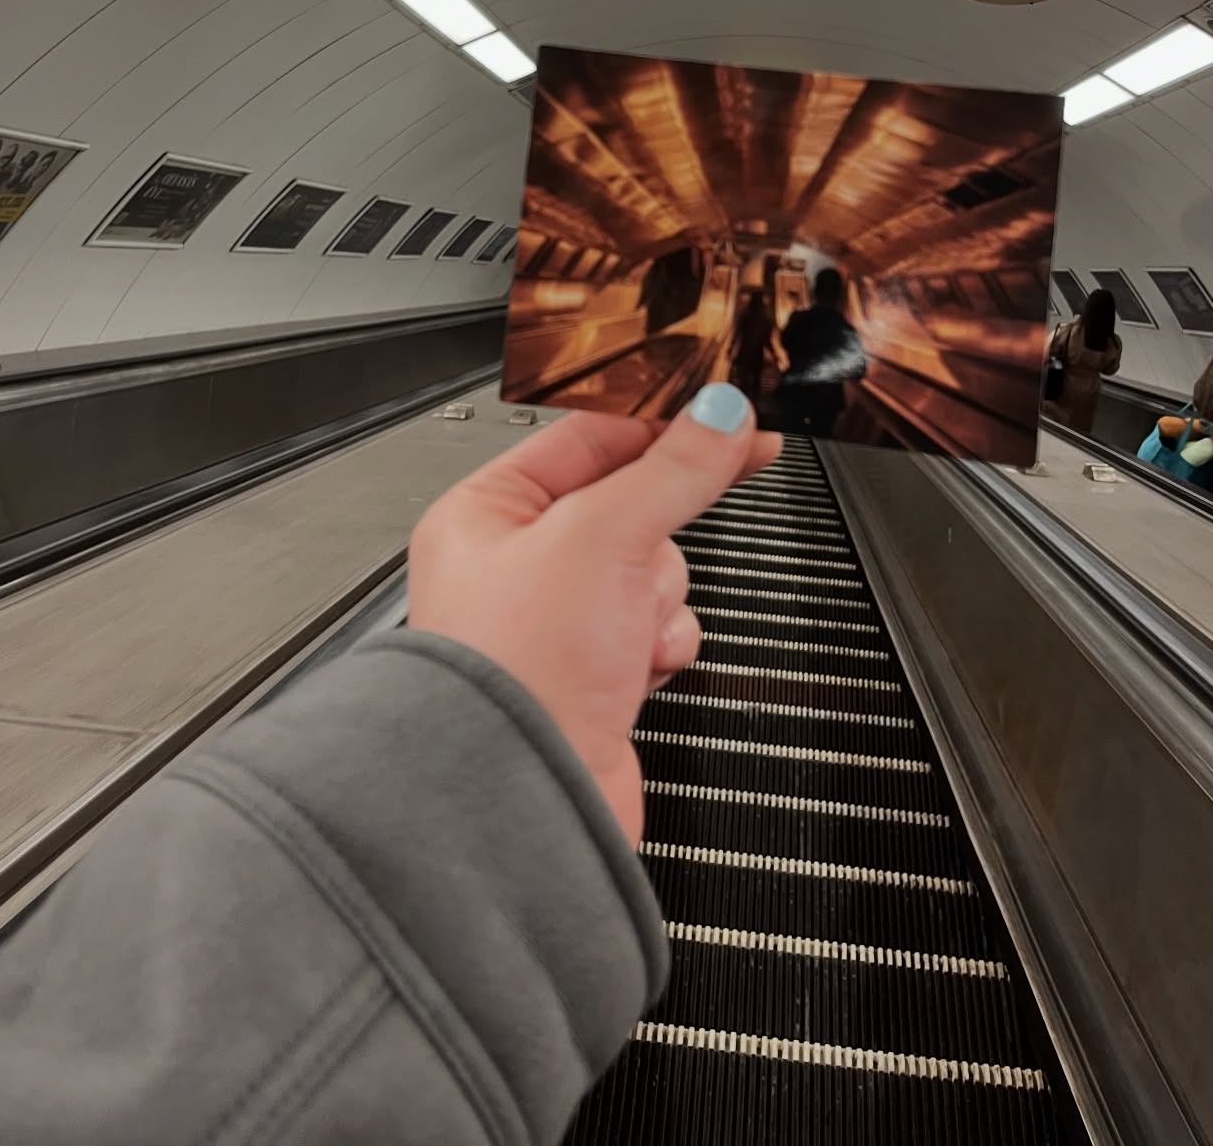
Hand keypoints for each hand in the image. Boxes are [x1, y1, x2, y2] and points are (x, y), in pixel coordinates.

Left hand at [406, 384, 780, 843]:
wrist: (527, 797)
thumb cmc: (517, 669)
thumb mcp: (603, 535)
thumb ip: (673, 469)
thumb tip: (720, 417)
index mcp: (486, 513)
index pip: (587, 437)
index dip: (661, 425)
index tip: (726, 415)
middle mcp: (514, 566)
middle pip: (630, 506)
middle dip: (651, 538)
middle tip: (649, 548)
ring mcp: (557, 625)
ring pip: (653, 569)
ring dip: (657, 598)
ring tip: (625, 628)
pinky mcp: (595, 678)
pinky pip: (659, 629)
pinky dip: (662, 644)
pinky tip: (640, 664)